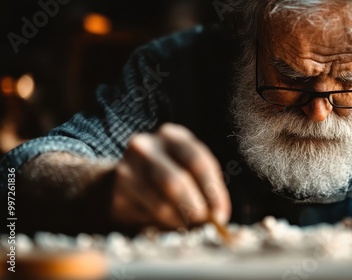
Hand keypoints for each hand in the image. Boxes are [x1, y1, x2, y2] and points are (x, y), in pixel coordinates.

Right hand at [111, 123, 230, 229]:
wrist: (128, 178)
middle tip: (204, 224)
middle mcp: (146, 147)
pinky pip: (145, 218)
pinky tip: (167, 225)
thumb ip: (206, 186)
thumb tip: (218, 217)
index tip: (220, 214)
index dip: (212, 191)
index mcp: (171, 136)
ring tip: (188, 227)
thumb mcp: (189, 167)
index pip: (197, 161)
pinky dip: (162, 226)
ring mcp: (127, 170)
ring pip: (160, 204)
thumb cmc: (171, 172)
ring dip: (180, 222)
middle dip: (194, 208)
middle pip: (175, 182)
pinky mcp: (117, 195)